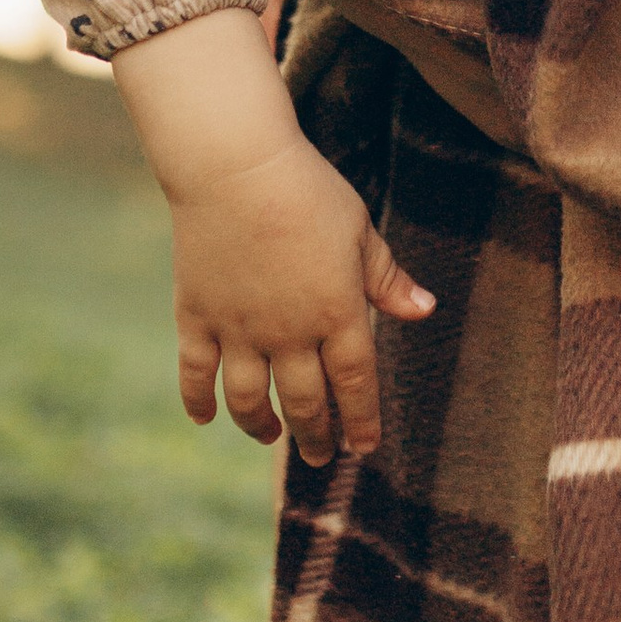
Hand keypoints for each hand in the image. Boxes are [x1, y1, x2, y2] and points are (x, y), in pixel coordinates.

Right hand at [163, 128, 432, 463]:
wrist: (235, 166)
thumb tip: (424, 311)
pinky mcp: (197, 315)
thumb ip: (387, 279)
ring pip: (249, 400)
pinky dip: (198, 400)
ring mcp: (239, 328)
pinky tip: (204, 417)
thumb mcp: (360, 231)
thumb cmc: (307, 191)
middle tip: (321, 455)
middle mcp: (289, 333)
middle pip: (305, 403)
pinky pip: (196, 373)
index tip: (364, 447)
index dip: (361, 421)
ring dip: (260, 426)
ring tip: (270, 436)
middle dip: (316, 436)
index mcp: (337, 313)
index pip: (355, 384)